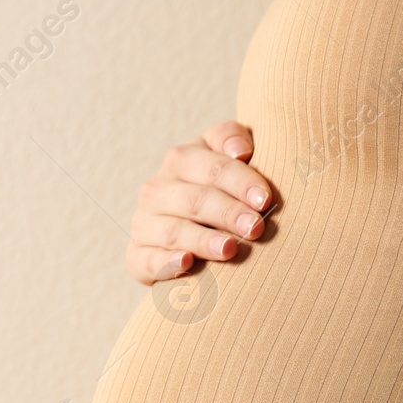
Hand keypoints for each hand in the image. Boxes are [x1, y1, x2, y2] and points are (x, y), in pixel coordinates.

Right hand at [126, 120, 277, 284]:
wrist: (189, 226)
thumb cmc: (219, 188)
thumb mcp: (225, 155)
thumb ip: (232, 138)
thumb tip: (239, 151)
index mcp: (181, 159)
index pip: (212, 168)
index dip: (240, 182)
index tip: (264, 200)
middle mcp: (157, 190)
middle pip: (195, 200)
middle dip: (227, 213)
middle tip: (255, 228)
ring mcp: (144, 223)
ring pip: (173, 231)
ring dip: (202, 240)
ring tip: (230, 249)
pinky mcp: (137, 255)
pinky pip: (148, 260)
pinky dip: (167, 263)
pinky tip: (187, 263)